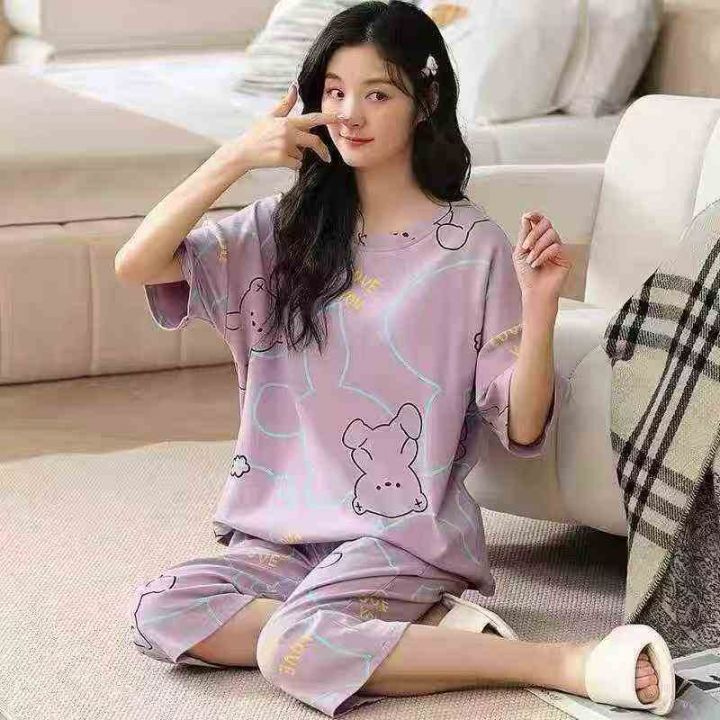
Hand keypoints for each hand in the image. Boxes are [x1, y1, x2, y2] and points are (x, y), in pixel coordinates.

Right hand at [215, 83, 341, 171]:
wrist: (243, 152)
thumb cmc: (257, 134)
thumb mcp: (270, 116)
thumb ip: (285, 104)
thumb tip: (294, 86)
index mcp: (288, 121)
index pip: (313, 119)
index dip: (328, 118)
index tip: (341, 119)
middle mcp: (288, 132)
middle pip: (314, 141)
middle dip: (322, 150)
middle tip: (327, 157)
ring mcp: (284, 146)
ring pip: (303, 155)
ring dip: (297, 156)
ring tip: (282, 152)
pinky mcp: (281, 159)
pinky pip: (297, 165)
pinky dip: (292, 165)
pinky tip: (279, 160)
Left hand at [513, 211, 572, 301]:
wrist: (534, 291)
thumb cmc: (526, 275)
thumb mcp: (520, 252)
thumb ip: (524, 235)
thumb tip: (526, 218)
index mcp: (537, 239)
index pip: (539, 222)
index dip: (535, 216)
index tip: (528, 216)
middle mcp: (548, 242)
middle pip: (546, 224)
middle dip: (533, 234)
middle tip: (526, 247)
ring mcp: (557, 248)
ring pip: (551, 234)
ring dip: (538, 247)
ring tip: (531, 260)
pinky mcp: (565, 256)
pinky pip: (556, 247)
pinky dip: (544, 255)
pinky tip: (538, 264)